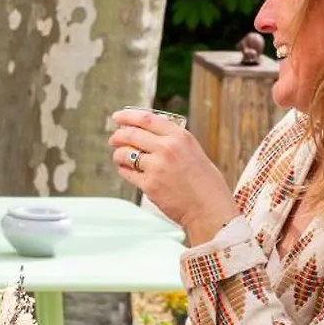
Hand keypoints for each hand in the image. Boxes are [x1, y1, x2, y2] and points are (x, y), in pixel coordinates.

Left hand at [108, 109, 236, 243]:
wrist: (209, 208)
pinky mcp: (149, 184)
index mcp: (180, 137)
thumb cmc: (206, 184)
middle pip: (130, 134)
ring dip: (118, 154)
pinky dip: (123, 170)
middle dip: (117, 136)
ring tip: (120, 157)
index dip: (127, 116)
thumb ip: (173, 141)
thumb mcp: (193, 151)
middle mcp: (167, 148)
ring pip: (124, 153)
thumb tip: (151, 134)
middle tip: (114, 139)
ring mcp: (157, 166)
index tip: (118, 117)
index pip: (146, 118)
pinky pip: (127, 172)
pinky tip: (126, 170)